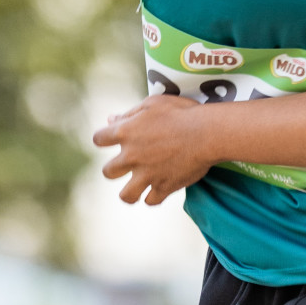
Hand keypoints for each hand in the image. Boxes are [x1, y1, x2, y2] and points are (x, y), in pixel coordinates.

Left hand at [92, 95, 211, 204]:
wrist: (206, 133)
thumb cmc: (181, 112)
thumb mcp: (153, 104)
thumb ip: (129, 114)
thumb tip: (110, 119)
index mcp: (125, 132)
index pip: (99, 139)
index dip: (104, 138)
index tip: (110, 139)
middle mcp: (131, 156)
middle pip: (108, 171)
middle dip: (115, 168)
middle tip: (129, 163)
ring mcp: (146, 175)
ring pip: (126, 195)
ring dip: (130, 191)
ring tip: (138, 185)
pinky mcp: (163, 188)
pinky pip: (151, 200)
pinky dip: (154, 196)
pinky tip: (159, 188)